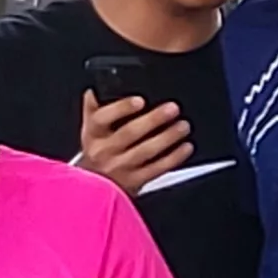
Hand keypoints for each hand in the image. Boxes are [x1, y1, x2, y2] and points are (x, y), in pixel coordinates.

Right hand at [74, 94, 190, 195]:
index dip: (121, 108)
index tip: (140, 100)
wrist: (94, 187)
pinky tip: (186, 147)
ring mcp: (120, 167)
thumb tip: (96, 89)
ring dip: (168, 137)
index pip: (102, 118)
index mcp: (93, 134)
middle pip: (129, 132)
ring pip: (146, 150)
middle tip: (173, 108)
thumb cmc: (96, 153)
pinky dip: (175, 157)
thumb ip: (94, 109)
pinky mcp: (136, 181)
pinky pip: (158, 168)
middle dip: (153, 119)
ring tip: (183, 126)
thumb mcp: (90, 130)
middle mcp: (105, 151)